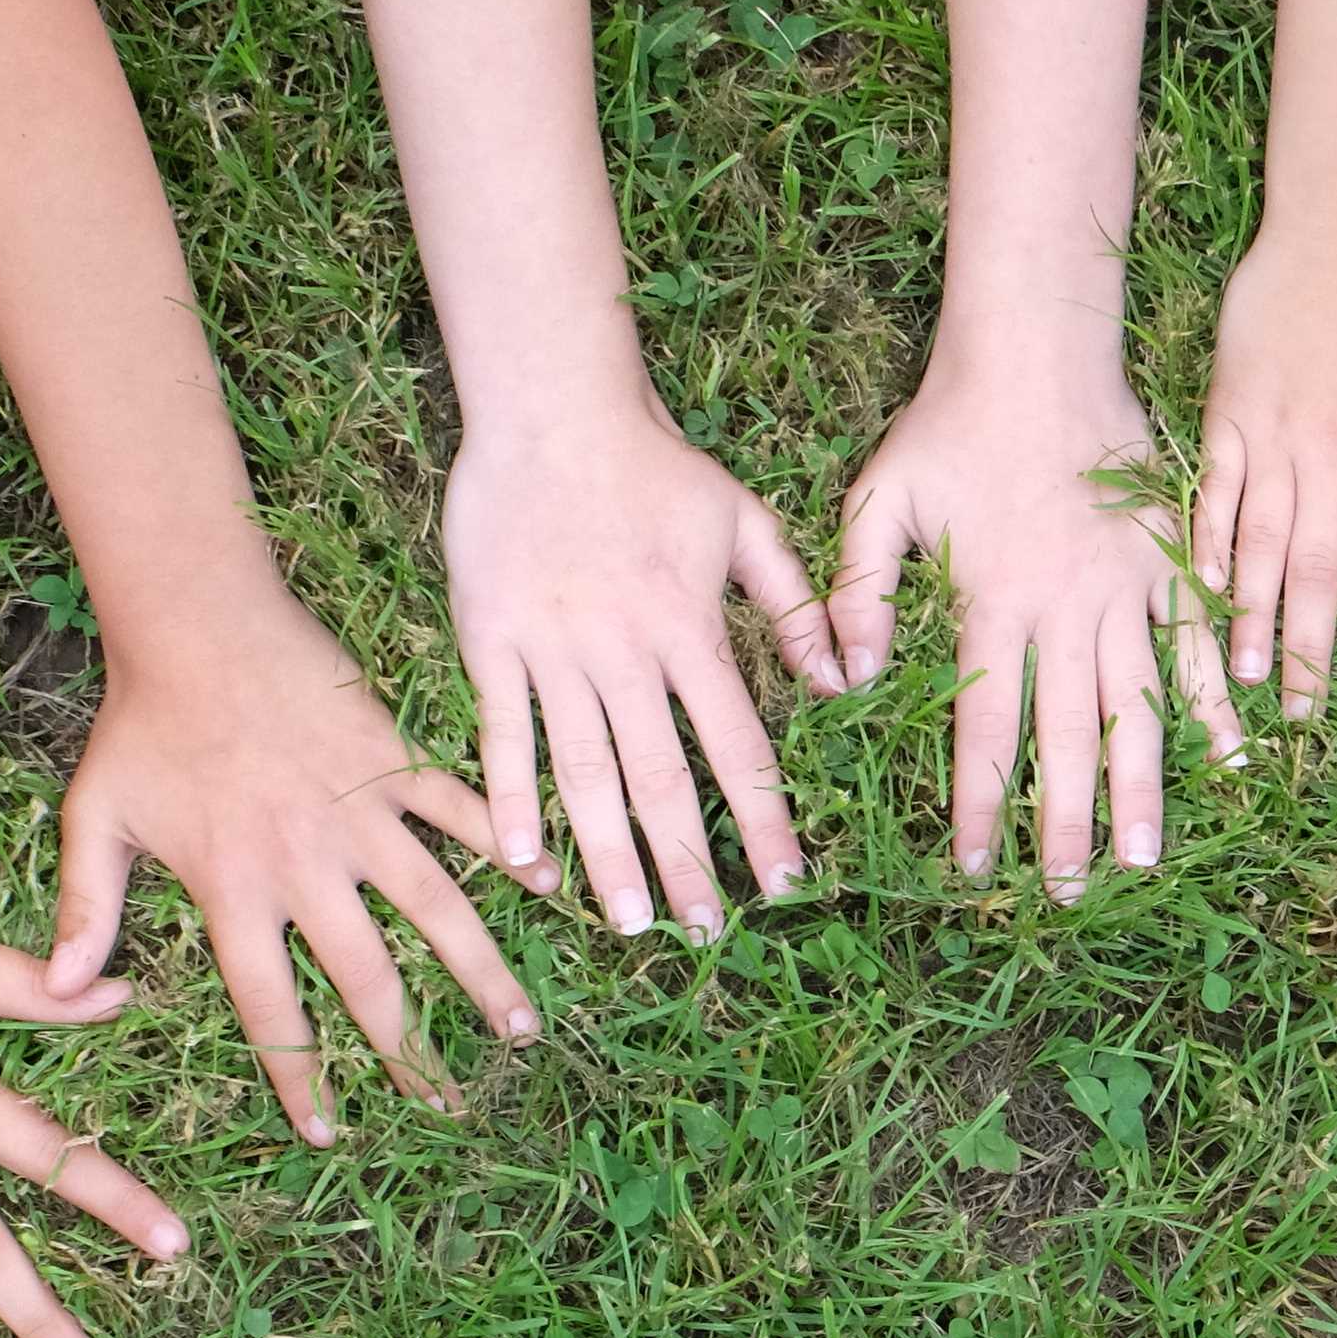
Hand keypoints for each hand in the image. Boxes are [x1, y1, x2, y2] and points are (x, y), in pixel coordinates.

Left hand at [54, 597, 536, 1145]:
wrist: (196, 620)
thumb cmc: (140, 722)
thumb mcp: (95, 818)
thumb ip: (84, 909)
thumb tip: (59, 995)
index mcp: (234, 891)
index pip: (271, 1007)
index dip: (297, 1075)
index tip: (326, 1132)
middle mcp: (306, 867)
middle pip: (368, 979)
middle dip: (408, 1051)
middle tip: (443, 1104)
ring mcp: (358, 815)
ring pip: (436, 909)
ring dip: (481, 972)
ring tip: (520, 1028)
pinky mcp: (393, 763)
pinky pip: (459, 813)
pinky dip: (504, 847)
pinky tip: (545, 886)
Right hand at [444, 394, 845, 940]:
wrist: (551, 405)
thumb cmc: (653, 461)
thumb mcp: (745, 519)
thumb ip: (795, 600)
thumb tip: (844, 678)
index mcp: (693, 630)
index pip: (740, 747)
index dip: (764, 821)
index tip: (785, 884)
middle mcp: (627, 653)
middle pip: (663, 778)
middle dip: (686, 862)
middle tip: (701, 932)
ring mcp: (555, 651)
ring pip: (586, 771)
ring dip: (608, 852)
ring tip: (627, 920)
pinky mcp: (492, 641)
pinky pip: (505, 734)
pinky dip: (512, 799)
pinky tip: (524, 861)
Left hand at [829, 350, 1240, 897]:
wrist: (1036, 349)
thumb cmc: (948, 426)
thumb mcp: (878, 499)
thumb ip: (857, 590)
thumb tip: (843, 679)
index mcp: (992, 604)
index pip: (985, 728)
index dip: (980, 802)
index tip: (976, 866)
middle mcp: (1065, 610)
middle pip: (1066, 737)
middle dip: (1063, 821)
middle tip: (1063, 892)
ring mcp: (1126, 589)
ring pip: (1136, 706)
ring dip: (1140, 787)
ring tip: (1142, 859)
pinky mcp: (1169, 561)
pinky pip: (1200, 644)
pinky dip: (1218, 703)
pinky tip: (1236, 760)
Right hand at [1195, 234, 1336, 722]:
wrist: (1336, 230)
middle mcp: (1331, 456)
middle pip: (1321, 573)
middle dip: (1312, 651)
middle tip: (1304, 716)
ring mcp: (1273, 439)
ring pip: (1261, 545)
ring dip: (1253, 616)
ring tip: (1248, 678)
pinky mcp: (1229, 417)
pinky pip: (1216, 495)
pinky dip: (1209, 546)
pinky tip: (1207, 593)